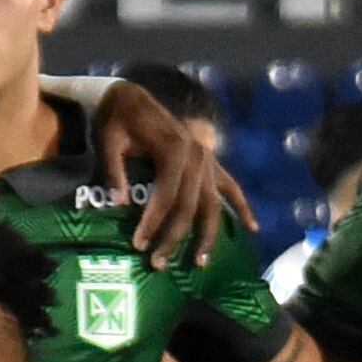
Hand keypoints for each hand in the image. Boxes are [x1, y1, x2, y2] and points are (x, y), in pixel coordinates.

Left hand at [93, 84, 252, 266]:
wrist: (132, 97)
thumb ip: (115, 171)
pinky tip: (252, 228)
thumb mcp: (109, 142)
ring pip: (212, 204)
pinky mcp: (209, 161)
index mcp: (174, 149)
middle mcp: (197, 155)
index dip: (152, 223)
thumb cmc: (118, 121)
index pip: (166, 196)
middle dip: (174, 237)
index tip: (138, 245)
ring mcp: (207, 159)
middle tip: (158, 264)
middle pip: (191, 206)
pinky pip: (230, 187)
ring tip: (200, 262)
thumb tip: (120, 204)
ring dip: (208, 235)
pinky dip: (242, 206)